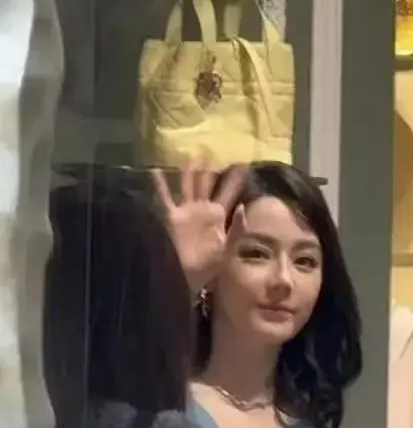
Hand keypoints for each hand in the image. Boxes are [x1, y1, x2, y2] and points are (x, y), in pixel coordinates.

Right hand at [153, 156, 247, 292]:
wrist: (191, 277)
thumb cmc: (211, 266)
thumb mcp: (229, 247)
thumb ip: (236, 228)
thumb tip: (243, 207)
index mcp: (219, 216)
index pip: (229, 193)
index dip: (235, 180)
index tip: (243, 164)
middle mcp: (203, 210)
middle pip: (207, 184)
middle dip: (210, 168)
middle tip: (212, 149)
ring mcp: (187, 212)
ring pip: (188, 186)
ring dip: (189, 171)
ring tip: (191, 154)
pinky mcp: (173, 218)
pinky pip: (165, 199)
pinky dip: (160, 186)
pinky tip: (155, 171)